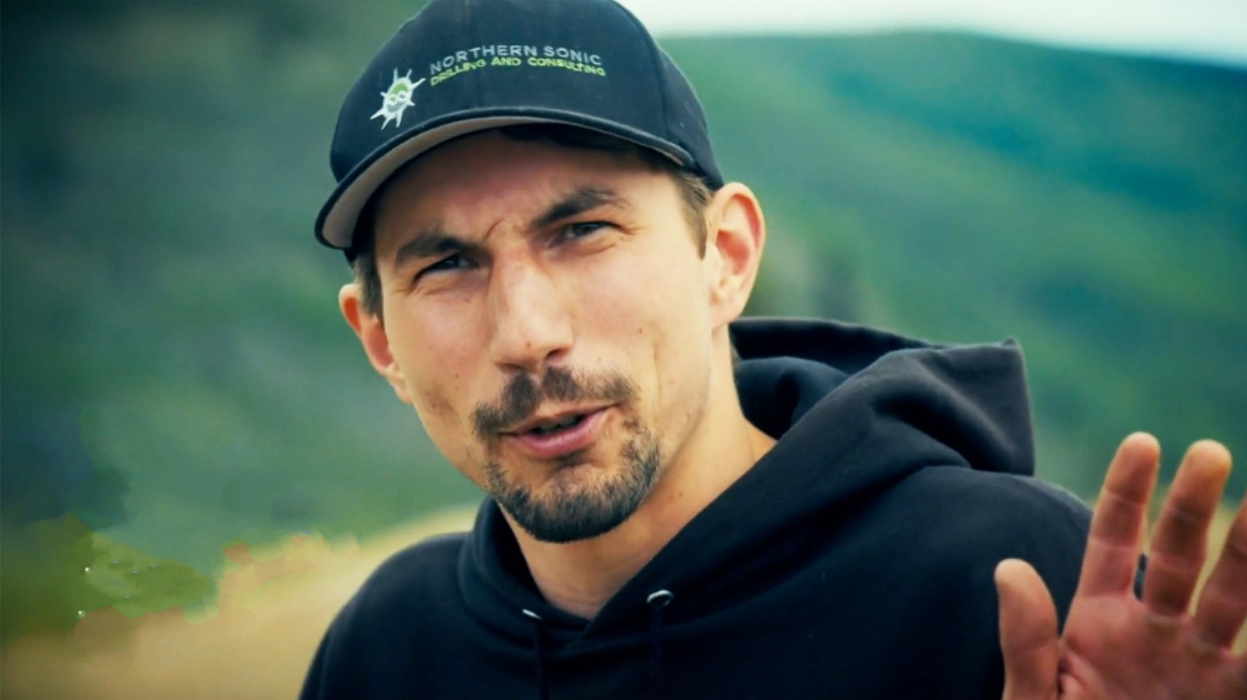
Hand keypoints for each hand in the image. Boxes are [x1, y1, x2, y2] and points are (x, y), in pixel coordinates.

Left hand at [994, 433, 1246, 698]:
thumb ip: (1024, 641)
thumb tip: (1008, 565)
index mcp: (1100, 620)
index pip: (1116, 538)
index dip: (1129, 490)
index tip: (1145, 442)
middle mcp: (1158, 632)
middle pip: (1182, 555)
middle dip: (1195, 506)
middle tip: (1212, 453)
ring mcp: (1203, 667)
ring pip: (1237, 599)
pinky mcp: (1234, 699)